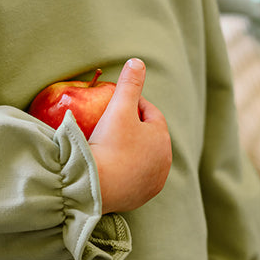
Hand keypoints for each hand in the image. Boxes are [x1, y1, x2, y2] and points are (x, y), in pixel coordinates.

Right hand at [88, 59, 171, 213]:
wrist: (95, 186)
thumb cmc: (109, 143)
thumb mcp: (118, 107)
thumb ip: (129, 83)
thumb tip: (137, 61)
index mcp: (162, 137)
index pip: (149, 113)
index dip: (133, 104)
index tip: (115, 103)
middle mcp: (164, 161)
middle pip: (147, 137)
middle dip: (133, 128)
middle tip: (110, 124)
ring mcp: (154, 182)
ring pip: (142, 158)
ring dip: (131, 151)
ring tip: (109, 145)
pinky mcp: (141, 198)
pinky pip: (133, 178)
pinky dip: (125, 171)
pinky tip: (110, 167)